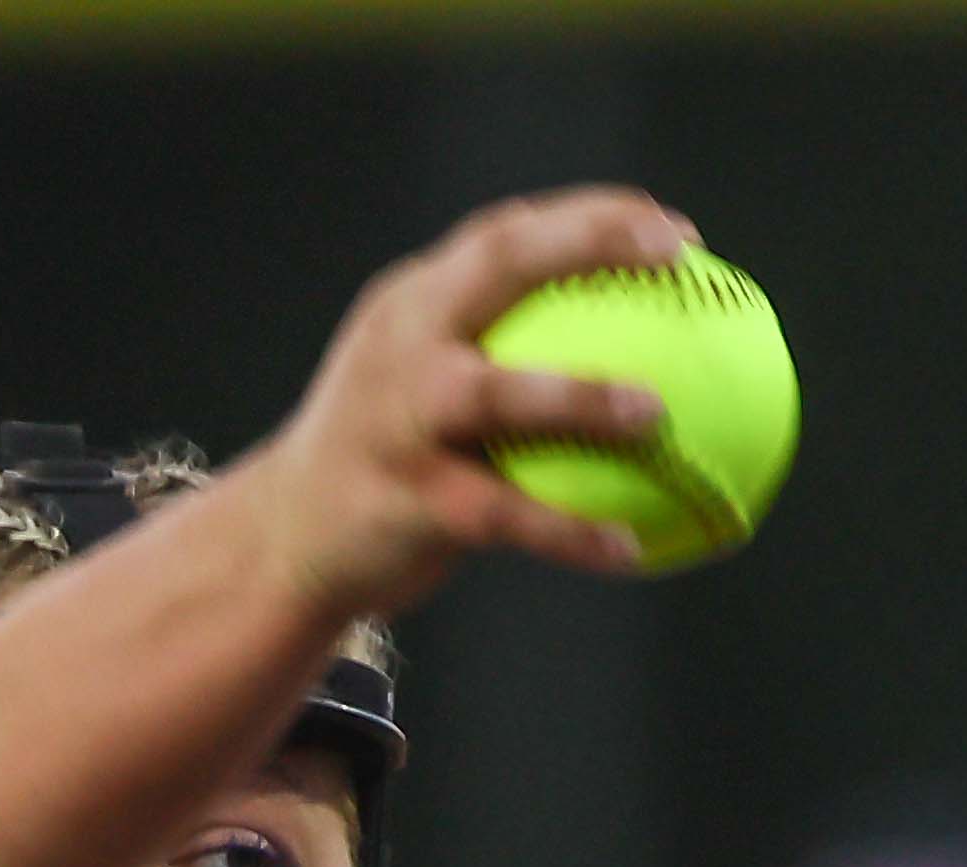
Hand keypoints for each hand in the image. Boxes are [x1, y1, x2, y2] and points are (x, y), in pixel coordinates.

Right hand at [244, 187, 695, 613]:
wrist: (290, 536)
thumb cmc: (388, 456)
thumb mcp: (422, 382)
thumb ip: (498, 352)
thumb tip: (632, 355)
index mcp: (413, 303)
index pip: (502, 234)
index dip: (588, 217)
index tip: (672, 228)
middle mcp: (403, 341)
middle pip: (499, 263)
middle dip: (589, 240)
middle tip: (676, 254)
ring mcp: (398, 417)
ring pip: (496, 392)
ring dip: (580, 396)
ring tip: (656, 411)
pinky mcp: (407, 499)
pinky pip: (507, 515)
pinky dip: (570, 533)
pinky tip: (630, 548)